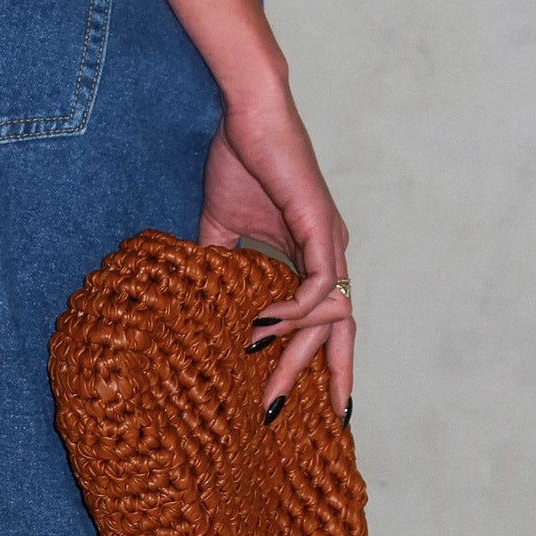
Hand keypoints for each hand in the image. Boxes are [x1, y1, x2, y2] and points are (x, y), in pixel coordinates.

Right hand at [198, 84, 353, 417]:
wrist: (247, 114)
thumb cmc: (240, 161)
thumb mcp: (222, 230)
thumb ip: (220, 270)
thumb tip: (197, 307)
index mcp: (312, 257)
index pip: (328, 323)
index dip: (326, 365)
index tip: (315, 406)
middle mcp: (330, 253)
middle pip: (338, 332)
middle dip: (326, 381)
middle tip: (303, 420)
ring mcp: (330, 241)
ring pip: (330, 317)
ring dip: (298, 355)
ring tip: (268, 385)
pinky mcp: (320, 224)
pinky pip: (317, 283)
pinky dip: (295, 312)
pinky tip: (265, 328)